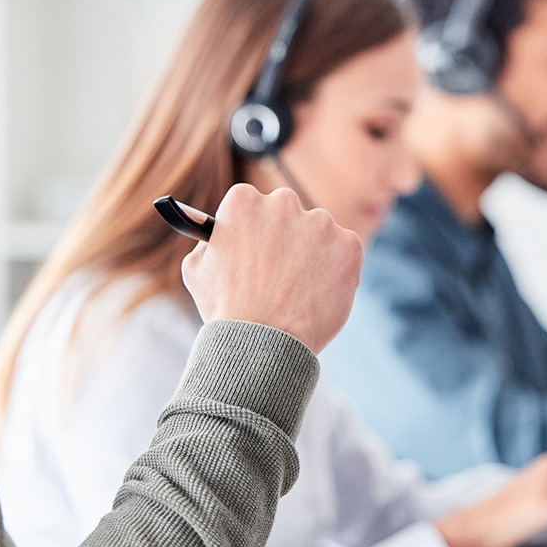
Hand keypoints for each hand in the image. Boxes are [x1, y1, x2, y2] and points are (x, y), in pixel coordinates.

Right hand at [181, 183, 363, 353]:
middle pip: (288, 212)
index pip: (252, 202)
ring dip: (313, 253)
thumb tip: (216, 231)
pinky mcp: (349, 245)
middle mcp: (284, 203)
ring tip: (299, 290)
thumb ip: (208, 241)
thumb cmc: (226, 310)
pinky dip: (337, 271)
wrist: (263, 345)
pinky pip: (345, 252)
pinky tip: (318, 294)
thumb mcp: (197, 269)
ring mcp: (320, 223)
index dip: (253, 228)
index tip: (256, 246)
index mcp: (244, 201)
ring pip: (319, 233)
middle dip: (285, 236)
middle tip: (280, 270)